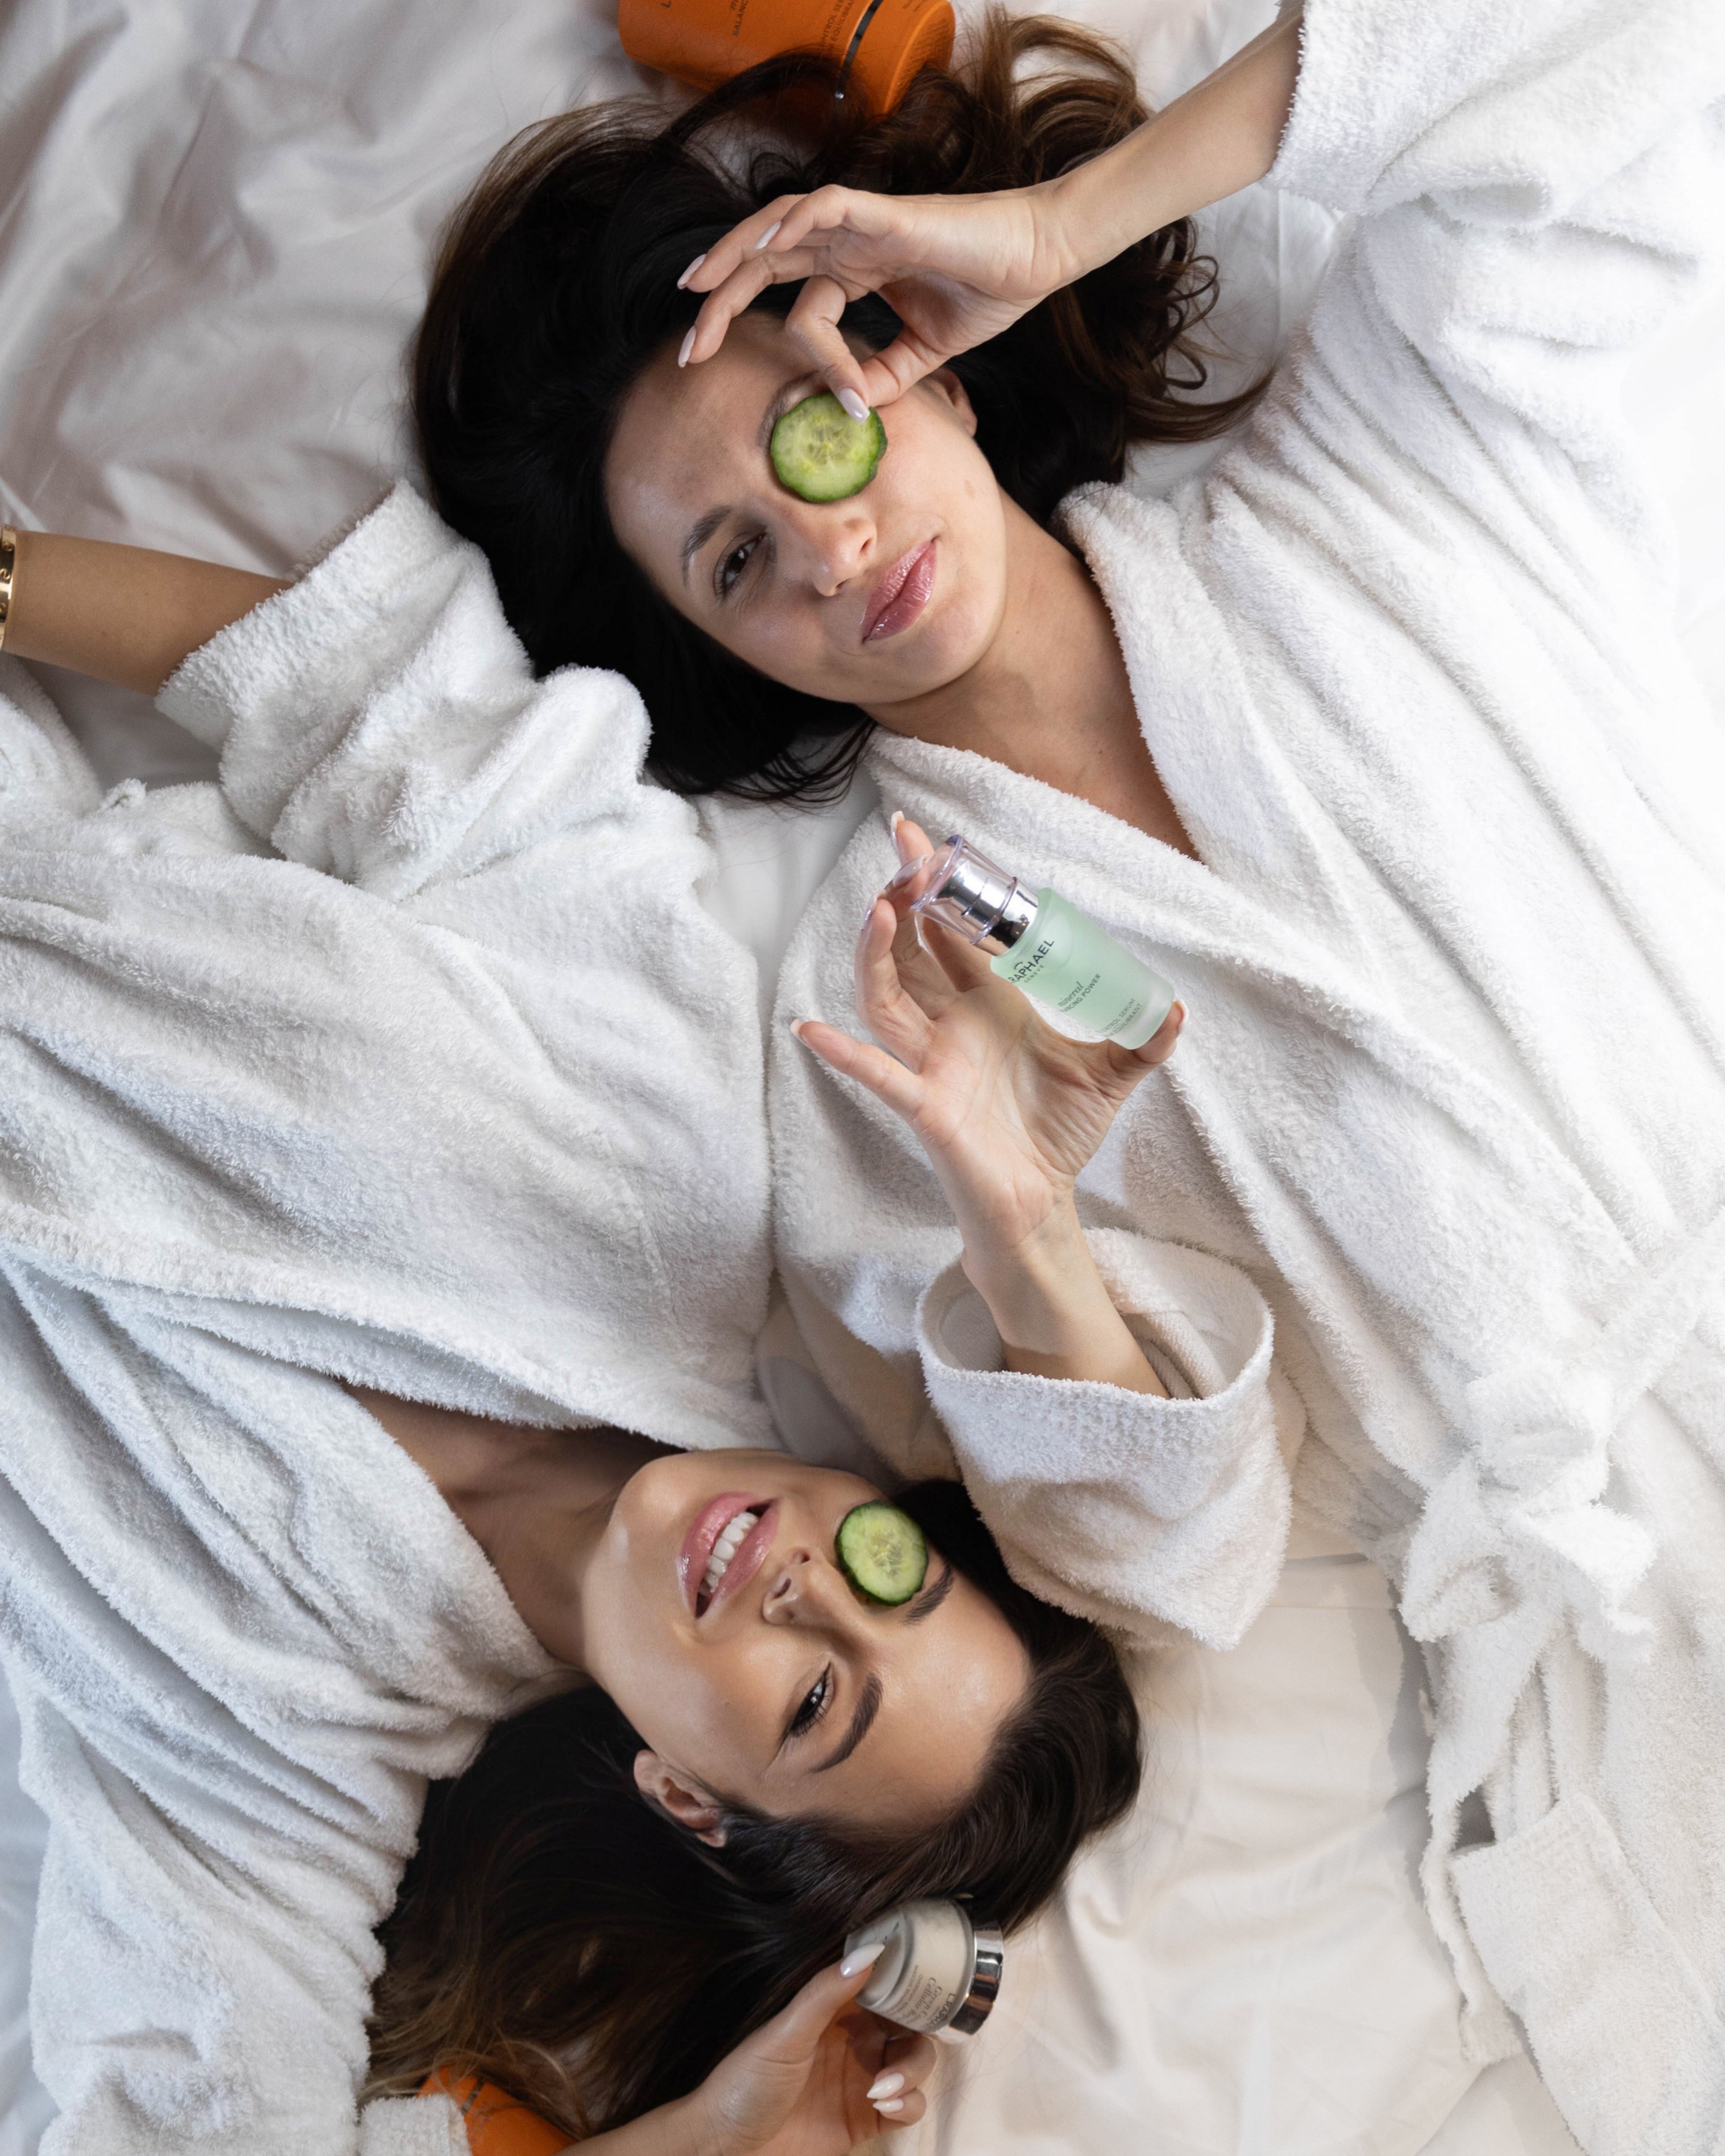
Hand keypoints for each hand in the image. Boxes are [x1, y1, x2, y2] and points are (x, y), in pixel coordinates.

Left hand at [679, 183, 1082, 410]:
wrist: (1037, 259)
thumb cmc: (988, 292)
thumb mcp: (924, 352)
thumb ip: (883, 376)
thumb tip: (846, 408)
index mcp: (855, 273)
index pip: (802, 313)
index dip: (812, 364)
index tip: (842, 406)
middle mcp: (848, 245)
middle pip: (764, 264)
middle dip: (720, 301)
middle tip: (689, 347)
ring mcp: (862, 225)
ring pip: (778, 227)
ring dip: (733, 254)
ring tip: (697, 286)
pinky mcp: (884, 212)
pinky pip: (825, 207)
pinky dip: (792, 223)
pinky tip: (764, 246)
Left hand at [687, 1951, 936, 2155]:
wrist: (727, 2147)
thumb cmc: (746, 2082)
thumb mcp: (785, 2034)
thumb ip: (825, 1993)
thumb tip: (869, 1950)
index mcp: (835, 2008)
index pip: (884, 1982)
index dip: (907, 1978)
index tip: (926, 1977)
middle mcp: (855, 2038)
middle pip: (909, 2023)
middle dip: (918, 2031)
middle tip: (905, 2046)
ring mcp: (864, 2078)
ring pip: (915, 2062)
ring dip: (912, 2071)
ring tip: (883, 2089)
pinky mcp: (868, 2119)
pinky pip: (909, 2107)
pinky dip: (910, 2105)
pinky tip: (886, 2107)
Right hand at [792, 817, 1182, 1276]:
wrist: (1043, 1202)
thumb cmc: (1060, 1135)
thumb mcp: (1111, 1075)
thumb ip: (1143, 1040)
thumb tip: (1179, 1009)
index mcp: (989, 1004)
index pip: (958, 933)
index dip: (947, 890)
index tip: (936, 842)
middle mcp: (951, 1025)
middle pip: (913, 949)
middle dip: (904, 899)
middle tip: (905, 852)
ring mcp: (932, 1062)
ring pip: (887, 997)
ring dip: (876, 953)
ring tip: (880, 909)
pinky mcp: (925, 1106)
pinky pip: (878, 1075)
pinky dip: (844, 1054)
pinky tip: (812, 1030)